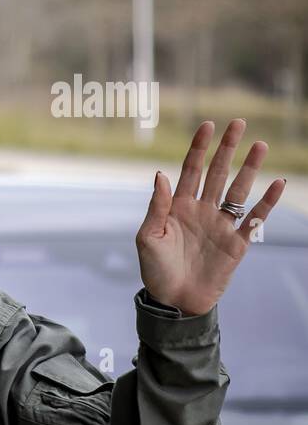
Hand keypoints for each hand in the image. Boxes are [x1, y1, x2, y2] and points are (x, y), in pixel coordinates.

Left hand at [137, 119, 285, 316]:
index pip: (190, 170)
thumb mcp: (148, 237)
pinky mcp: (236, 243)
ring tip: (259, 145)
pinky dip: (267, 202)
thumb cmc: (155, 270)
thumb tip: (160, 174)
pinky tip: (278, 183)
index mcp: (177, 207)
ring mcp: (220, 225)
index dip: (199, 149)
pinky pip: (254, 218)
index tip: (208, 126)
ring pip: (238, 190)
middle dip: (227, 149)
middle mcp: (201, 211)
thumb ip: (156, 206)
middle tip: (238, 123)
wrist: (173, 301)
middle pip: (217, 173)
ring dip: (249, 168)